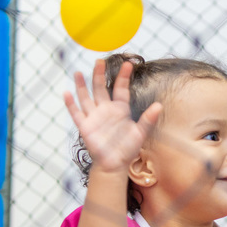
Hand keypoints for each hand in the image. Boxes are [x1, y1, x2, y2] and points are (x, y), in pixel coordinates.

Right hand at [63, 59, 160, 173]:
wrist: (114, 164)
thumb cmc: (127, 149)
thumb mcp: (140, 133)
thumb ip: (148, 119)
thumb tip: (159, 106)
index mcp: (120, 109)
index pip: (120, 89)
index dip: (123, 77)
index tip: (128, 63)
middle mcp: (105, 110)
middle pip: (100, 88)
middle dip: (99, 75)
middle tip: (99, 61)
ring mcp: (94, 117)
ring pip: (86, 97)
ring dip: (81, 85)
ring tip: (78, 72)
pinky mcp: (85, 127)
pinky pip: (76, 113)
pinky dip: (71, 104)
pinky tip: (66, 93)